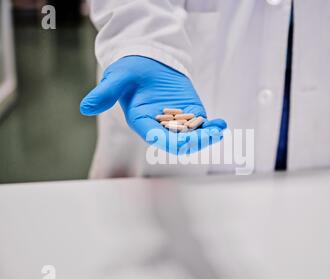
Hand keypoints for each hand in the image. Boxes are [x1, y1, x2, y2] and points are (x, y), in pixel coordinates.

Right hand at [80, 56, 226, 153]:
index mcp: (142, 122)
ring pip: (194, 137)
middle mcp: (161, 126)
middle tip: (210, 134)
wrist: (147, 61)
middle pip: (179, 142)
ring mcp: (178, 121)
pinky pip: (202, 126)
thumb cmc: (130, 70)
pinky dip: (212, 127)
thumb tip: (85, 108)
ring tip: (219, 129)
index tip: (185, 140)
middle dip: (195, 142)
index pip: (155, 138)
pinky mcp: (190, 113)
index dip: (170, 141)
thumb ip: (105, 93)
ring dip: (207, 137)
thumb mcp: (116, 78)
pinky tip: (221, 124)